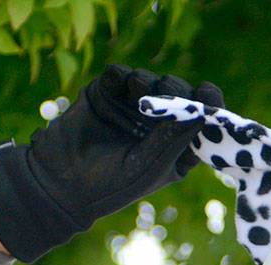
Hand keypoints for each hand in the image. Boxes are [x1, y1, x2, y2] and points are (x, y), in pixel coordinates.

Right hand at [0, 65, 222, 261]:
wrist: (61, 183)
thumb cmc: (111, 185)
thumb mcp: (150, 165)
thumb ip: (175, 137)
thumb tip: (203, 108)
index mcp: (176, 147)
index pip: (202, 120)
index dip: (209, 104)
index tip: (206, 94)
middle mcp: (157, 125)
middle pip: (180, 93)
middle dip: (177, 89)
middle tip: (166, 95)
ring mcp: (131, 107)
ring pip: (152, 80)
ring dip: (149, 82)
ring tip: (139, 93)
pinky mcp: (106, 94)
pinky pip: (120, 74)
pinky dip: (123, 75)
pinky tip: (121, 86)